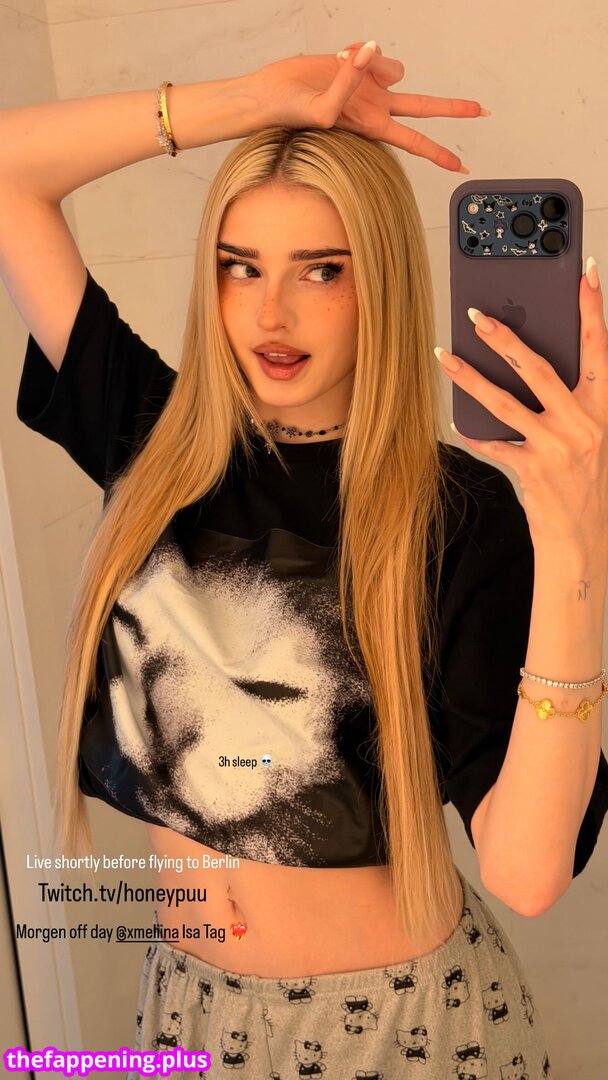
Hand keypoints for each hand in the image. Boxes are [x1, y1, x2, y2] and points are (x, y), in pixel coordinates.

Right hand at [252, 41, 488, 173]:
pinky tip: (339, 56)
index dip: (438, 153)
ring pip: (395, 67)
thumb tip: (370, 51)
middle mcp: (376, 107)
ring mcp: (369, 85)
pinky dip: (357, 50)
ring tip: (343, 65)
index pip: (414, 141)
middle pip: (425, 107)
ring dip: (374, 63)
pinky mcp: (360, 64)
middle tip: (483, 111)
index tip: (460, 166)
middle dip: (454, 108)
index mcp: (372, 126)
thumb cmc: (292, 114)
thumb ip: (349, 82)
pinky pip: (372, 49)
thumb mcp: (321, 110)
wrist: (273, 93)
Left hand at [437, 264, 607, 557]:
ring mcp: (555, 446)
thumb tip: (528, 366)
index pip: (599, 347)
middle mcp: (582, 423)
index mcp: (602, 409)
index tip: (583, 272)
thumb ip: (569, 404)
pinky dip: (474, 430)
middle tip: (475, 314)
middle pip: (537, 367)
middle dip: (503, 337)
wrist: (583, 541)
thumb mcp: (589, 438)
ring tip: (444, 356)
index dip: (592, 308)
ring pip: (504, 400)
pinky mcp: (531, 469)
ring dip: (469, 376)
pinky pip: (493, 442)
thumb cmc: (585, 485)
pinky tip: (456, 418)